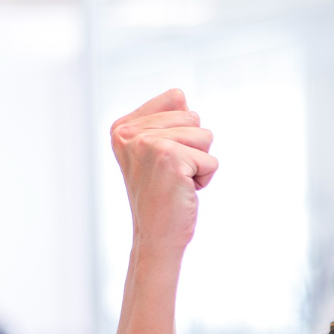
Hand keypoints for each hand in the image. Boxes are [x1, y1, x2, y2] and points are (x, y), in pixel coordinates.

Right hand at [110, 89, 217, 254]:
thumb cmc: (161, 195)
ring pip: (205, 136)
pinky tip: (183, 191)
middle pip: (193, 117)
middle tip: (171, 174)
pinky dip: (205, 178)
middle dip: (193, 148)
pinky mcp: (170, 158)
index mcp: (122, 126)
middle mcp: (130, 132)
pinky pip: (211, 160)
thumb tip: (181, 97)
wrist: (155, 237)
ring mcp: (148, 144)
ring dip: (199, 163)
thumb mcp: (155, 151)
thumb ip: (165, 120)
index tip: (163, 158)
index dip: (182, 131)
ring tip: (177, 182)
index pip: (176, 99)